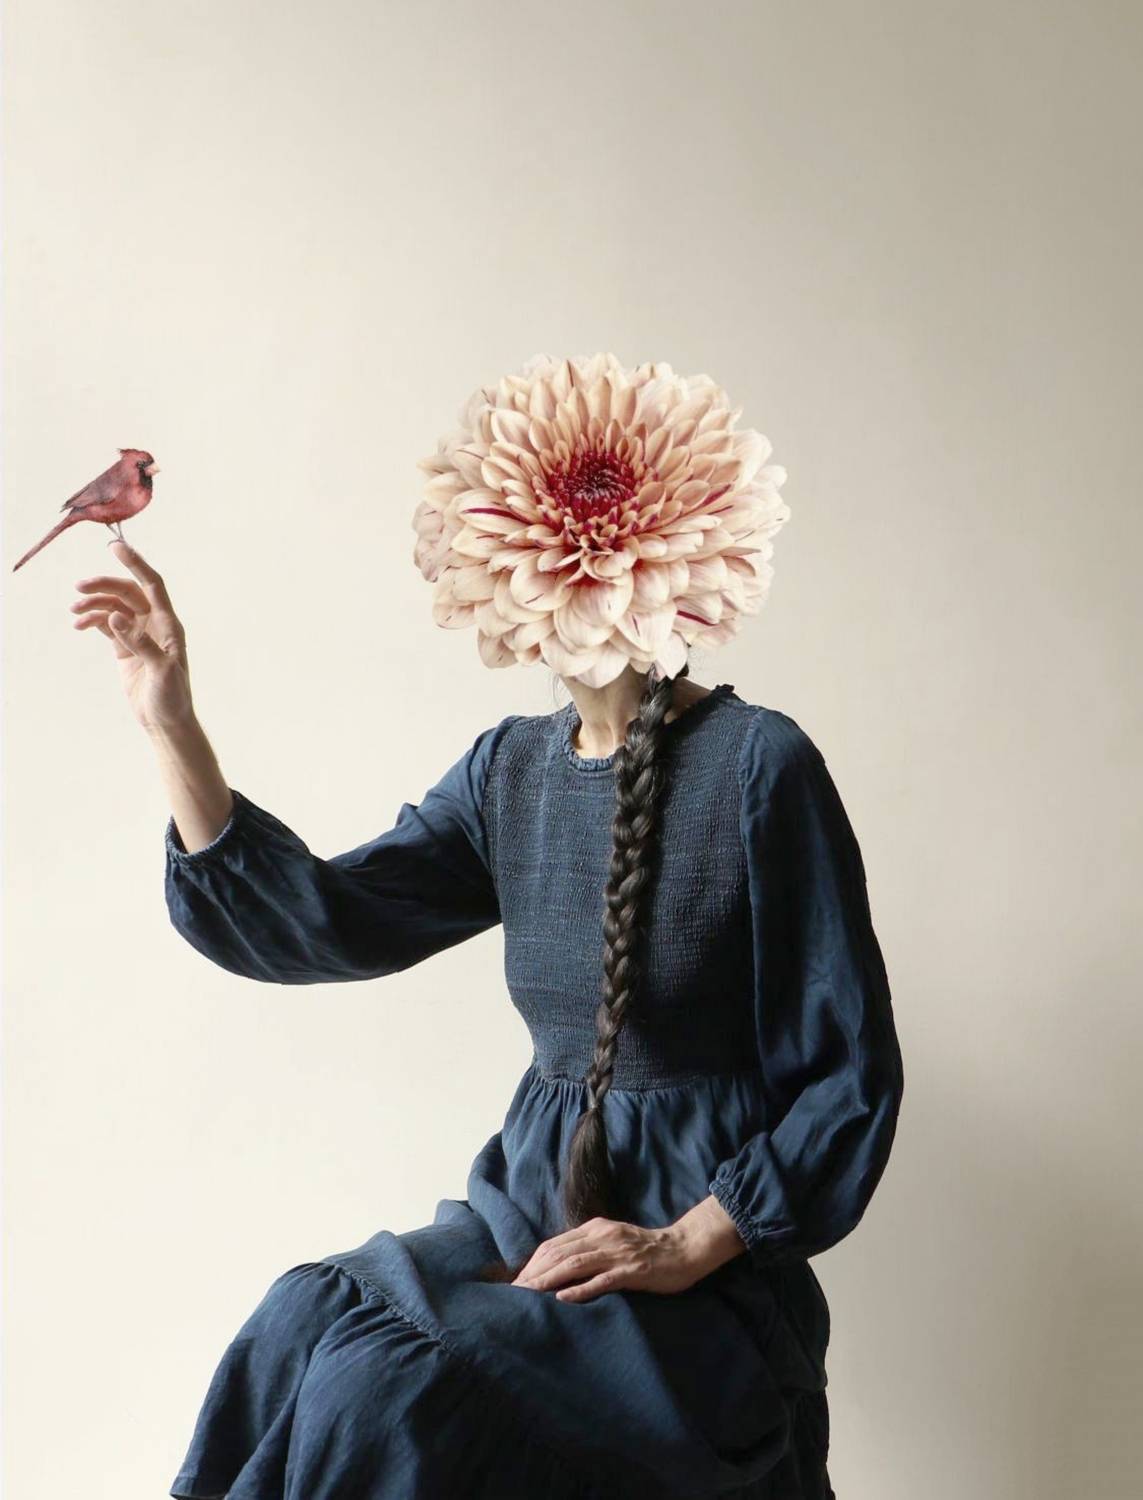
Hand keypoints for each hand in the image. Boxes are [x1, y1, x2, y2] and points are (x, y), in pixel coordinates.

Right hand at [71, 541, 195, 733]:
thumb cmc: (172, 697)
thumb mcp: (161, 670)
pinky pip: (107, 624)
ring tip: (75, 611)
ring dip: (94, 604)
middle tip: (79, 588)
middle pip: (127, 592)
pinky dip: (93, 620)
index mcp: (169, 624)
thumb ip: (139, 642)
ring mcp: (138, 634)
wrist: (165, 721)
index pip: (152, 585)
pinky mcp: (125, 647)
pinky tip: (80, 624)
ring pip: (114, 607)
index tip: (115, 547)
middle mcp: (155, 624)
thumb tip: (115, 617)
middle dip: (104, 585)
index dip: (136, 564)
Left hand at [510, 1209, 737, 1302]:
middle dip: (533, 1273)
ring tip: (528, 1295)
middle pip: (558, 1253)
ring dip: (548, 1280)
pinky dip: (580, 1289)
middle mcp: (602, 1237)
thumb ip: (590, 1249)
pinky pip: (602, 1280)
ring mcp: (617, 1253)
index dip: (533, 1263)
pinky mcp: (632, 1270)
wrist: (684, 1248)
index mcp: (595, 1229)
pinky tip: (563, 1298)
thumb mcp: (613, 1241)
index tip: (517, 1282)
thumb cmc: (647, 1249)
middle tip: (514, 1293)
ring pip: (574, 1264)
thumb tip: (560, 1264)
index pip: (554, 1245)